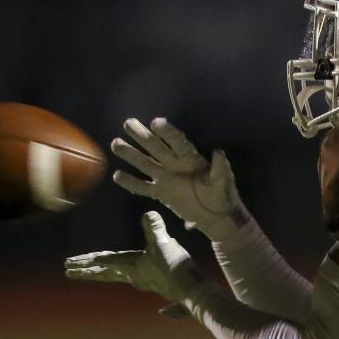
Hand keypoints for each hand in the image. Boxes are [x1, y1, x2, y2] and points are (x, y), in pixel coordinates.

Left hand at [64, 211, 204, 301]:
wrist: (193, 292)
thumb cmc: (175, 268)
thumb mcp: (164, 243)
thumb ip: (154, 228)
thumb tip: (149, 213)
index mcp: (132, 267)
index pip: (103, 262)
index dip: (86, 261)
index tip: (69, 264)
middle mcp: (135, 277)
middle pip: (105, 273)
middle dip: (87, 271)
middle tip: (69, 271)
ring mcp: (146, 281)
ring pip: (119, 276)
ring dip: (104, 274)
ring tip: (93, 273)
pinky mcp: (159, 283)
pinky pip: (136, 280)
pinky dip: (129, 279)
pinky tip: (139, 285)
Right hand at [110, 117, 247, 240]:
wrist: (216, 216)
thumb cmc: (222, 195)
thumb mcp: (223, 181)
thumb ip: (220, 167)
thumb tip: (219, 152)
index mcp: (190, 158)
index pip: (177, 142)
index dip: (167, 132)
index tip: (156, 122)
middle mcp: (175, 164)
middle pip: (156, 147)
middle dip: (142, 135)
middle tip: (128, 123)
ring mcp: (166, 178)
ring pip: (145, 164)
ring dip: (131, 154)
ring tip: (115, 143)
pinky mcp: (161, 193)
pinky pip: (143, 187)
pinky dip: (131, 183)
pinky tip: (117, 175)